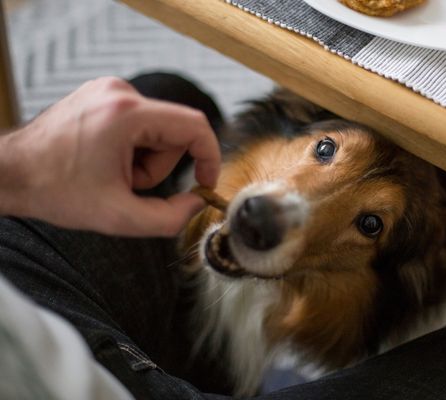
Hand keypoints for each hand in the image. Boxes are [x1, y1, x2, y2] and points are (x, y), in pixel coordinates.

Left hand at [0, 77, 220, 236]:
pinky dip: (131, 147)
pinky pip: (139, 124)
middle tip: (127, 184)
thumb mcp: (118, 217)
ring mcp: (109, 90)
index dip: (209, 157)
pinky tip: (104, 160)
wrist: (9, 173)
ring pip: (157, 130)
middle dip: (158, 166)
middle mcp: (120, 92)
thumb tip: (196, 203)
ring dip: (143, 159)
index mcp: (127, 114)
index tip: (205, 182)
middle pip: (174, 133)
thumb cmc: (53, 189)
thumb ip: (169, 218)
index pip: (195, 126)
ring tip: (110, 173)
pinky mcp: (102, 96)